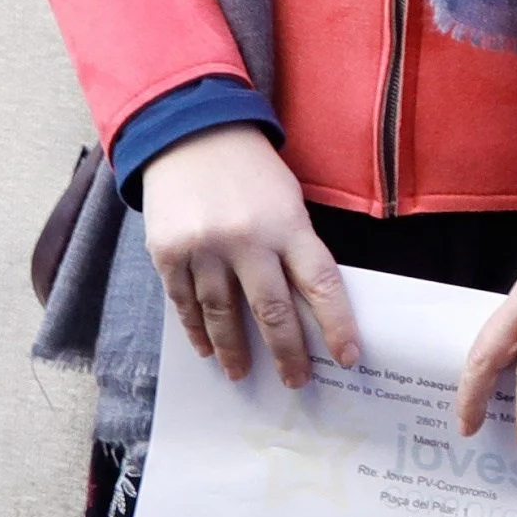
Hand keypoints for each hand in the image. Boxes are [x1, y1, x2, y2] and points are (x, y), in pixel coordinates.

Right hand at [139, 125, 356, 390]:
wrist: (190, 134)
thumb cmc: (250, 170)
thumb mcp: (289, 199)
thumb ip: (296, 245)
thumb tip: (307, 302)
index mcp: (288, 224)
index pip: (321, 284)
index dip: (335, 324)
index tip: (348, 356)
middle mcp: (247, 240)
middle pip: (272, 310)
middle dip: (287, 352)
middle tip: (296, 382)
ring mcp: (204, 250)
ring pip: (223, 315)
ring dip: (236, 350)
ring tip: (244, 373)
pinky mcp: (168, 255)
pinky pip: (185, 304)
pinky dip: (196, 330)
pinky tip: (206, 350)